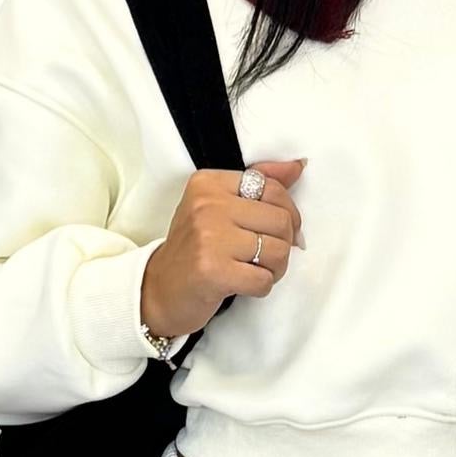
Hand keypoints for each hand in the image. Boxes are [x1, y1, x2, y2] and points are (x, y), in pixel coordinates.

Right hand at [141, 157, 305, 346]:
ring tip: (254, 270)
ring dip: (274, 268)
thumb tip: (297, 166)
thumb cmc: (194, 250)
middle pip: (280, 220)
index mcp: (209, 183)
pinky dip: (261, 287)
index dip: (287, 212)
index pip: (271, 188)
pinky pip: (264, 280)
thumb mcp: (218, 208)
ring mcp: (209, 238)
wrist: (158, 291)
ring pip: (278, 251)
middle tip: (265, 256)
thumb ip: (258, 186)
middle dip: (283, 244)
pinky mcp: (213, 271)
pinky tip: (243, 285)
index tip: (277, 230)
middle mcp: (207, 206)